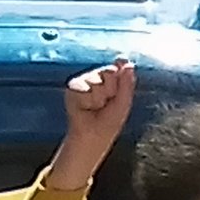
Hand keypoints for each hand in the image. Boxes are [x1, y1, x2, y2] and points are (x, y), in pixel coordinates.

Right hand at [47, 58, 134, 188]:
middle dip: (111, 89)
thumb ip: (127, 83)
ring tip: (95, 107)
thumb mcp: (123, 103)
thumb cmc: (108, 123)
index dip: (120, 81)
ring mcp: (85, 81)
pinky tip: (85, 107)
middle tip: (106, 103)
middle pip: (108, 71)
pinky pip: (82, 86)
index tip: (116, 96)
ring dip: (98, 97)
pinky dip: (86, 99)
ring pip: (95, 79)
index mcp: (113, 81)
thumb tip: (127, 63)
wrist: (91, 137)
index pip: (119, 68)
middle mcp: (98, 78)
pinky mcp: (73, 88)